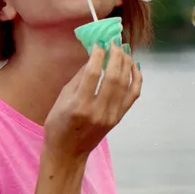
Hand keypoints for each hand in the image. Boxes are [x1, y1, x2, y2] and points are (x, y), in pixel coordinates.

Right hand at [43, 44, 140, 162]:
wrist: (67, 153)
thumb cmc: (58, 125)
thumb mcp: (62, 99)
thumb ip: (80, 78)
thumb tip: (94, 56)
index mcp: (79, 106)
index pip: (93, 73)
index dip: (98, 53)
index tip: (99, 41)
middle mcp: (97, 111)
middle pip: (113, 76)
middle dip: (115, 54)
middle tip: (114, 41)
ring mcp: (111, 116)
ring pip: (125, 83)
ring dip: (126, 62)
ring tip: (123, 49)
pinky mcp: (118, 119)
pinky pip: (133, 95)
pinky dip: (136, 78)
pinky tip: (133, 65)